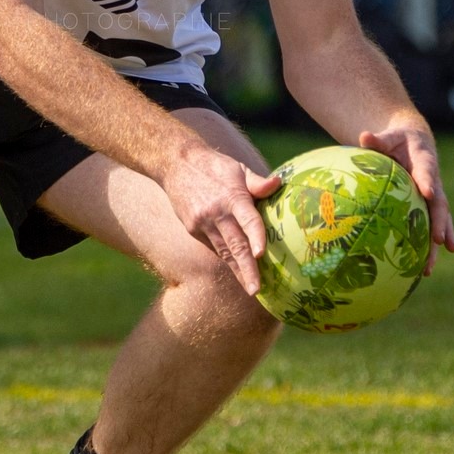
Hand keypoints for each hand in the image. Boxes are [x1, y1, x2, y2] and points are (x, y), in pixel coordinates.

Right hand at [162, 148, 280, 296]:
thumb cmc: (213, 166)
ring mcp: (202, 223)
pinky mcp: (192, 229)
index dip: (255, 236)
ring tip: (251, 288)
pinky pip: (213, 246)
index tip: (261, 254)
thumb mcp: (237, 168)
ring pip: (224, 252)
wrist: (175, 163)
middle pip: (235, 244)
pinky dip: (226, 258)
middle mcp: (216, 213)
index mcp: (232, 196)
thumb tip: (278, 183)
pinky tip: (237, 270)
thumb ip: (257, 182)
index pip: (247, 219)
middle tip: (257, 290)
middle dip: (247, 269)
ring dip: (238, 271)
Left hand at [358, 126, 453, 274]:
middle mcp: (433, 181)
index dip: (428, 181)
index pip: (427, 170)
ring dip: (436, 244)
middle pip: (440, 204)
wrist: (414, 142)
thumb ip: (377, 140)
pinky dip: (429, 248)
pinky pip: (430, 227)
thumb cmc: (396, 140)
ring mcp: (433, 196)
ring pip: (439, 222)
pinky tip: (423, 270)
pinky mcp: (428, 208)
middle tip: (438, 241)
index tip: (429, 193)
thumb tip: (362, 137)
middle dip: (441, 223)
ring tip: (429, 268)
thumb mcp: (388, 136)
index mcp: (425, 159)